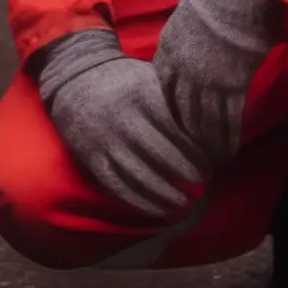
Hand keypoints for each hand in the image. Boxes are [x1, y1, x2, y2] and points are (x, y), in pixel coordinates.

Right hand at [33, 29, 208, 220]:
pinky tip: (158, 209)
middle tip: (203, 184)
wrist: (75, 78)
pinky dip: (141, 202)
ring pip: (142, 175)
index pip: (179, 132)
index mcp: (145, 98)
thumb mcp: (151, 79)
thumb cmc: (125, 79)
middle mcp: (126, 120)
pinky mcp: (92, 157)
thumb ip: (175, 101)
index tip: (212, 164)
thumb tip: (209, 131)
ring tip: (185, 203)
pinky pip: (119, 185)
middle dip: (187, 174)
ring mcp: (107, 141)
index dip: (198, 153)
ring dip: (166, 194)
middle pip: (164, 156)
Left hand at [147, 0, 283, 167]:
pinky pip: (227, 119)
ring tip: (208, 163)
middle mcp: (183, 72)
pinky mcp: (233, 85)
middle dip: (182, 137)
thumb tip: (177, 50)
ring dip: (205, 146)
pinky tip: (227, 152)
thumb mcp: (184, 17)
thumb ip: (178, 39)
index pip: (163, 92)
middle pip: (178, 112)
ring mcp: (207, 81)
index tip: (170, 129)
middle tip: (186, 156)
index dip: (168, 111)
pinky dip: (227, 139)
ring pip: (202, 122)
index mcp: (168, 53)